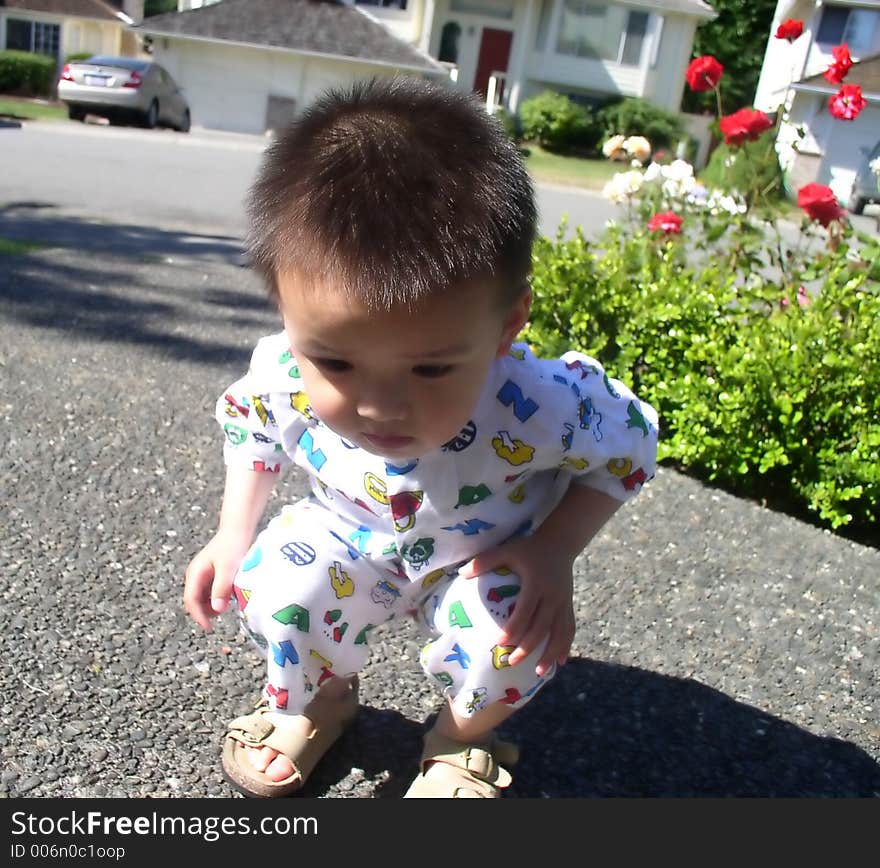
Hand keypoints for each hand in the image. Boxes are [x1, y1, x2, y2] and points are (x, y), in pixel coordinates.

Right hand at [183, 531, 252, 630]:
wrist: (238, 529)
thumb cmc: (233, 546)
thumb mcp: (228, 569)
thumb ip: (221, 589)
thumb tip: (216, 611)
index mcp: (195, 573)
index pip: (191, 600)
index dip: (198, 616)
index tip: (208, 627)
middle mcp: (195, 575)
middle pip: (194, 601)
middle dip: (204, 612)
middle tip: (221, 616)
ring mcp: (202, 574)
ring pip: (202, 597)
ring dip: (211, 605)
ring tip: (227, 605)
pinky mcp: (210, 574)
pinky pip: (209, 591)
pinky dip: (217, 598)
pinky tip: (229, 597)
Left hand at [459, 534, 575, 677]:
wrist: (560, 543)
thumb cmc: (528, 549)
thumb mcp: (507, 550)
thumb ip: (485, 561)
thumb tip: (461, 573)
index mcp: (536, 583)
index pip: (525, 609)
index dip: (514, 627)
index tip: (501, 643)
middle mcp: (552, 595)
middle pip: (541, 626)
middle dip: (528, 647)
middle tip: (512, 662)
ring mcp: (563, 602)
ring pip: (559, 632)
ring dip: (550, 653)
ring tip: (540, 672)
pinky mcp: (569, 605)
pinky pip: (569, 628)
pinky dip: (565, 645)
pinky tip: (560, 661)